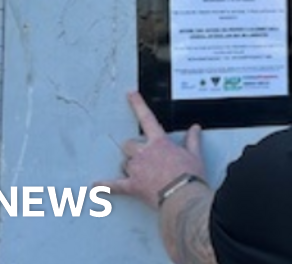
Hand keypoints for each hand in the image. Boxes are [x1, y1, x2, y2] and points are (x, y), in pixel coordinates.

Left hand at [97, 92, 206, 210]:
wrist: (184, 197)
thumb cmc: (190, 177)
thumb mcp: (195, 155)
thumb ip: (193, 140)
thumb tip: (195, 129)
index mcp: (159, 143)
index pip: (147, 118)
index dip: (138, 104)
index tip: (131, 95)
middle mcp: (145, 153)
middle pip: (129, 144)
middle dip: (133, 149)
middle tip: (143, 155)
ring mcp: (137, 170)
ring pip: (124, 163)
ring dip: (129, 166)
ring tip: (141, 174)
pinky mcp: (133, 186)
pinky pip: (115, 185)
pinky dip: (105, 186)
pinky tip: (96, 185)